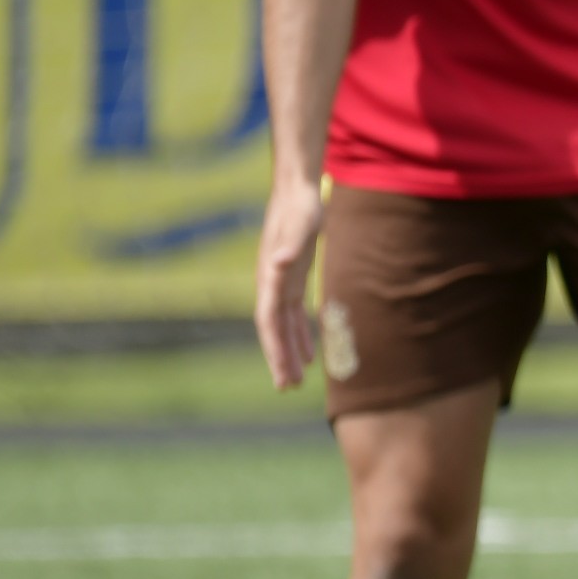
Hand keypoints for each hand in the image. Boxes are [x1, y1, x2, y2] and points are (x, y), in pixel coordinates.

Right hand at [253, 175, 325, 389]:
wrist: (296, 190)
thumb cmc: (300, 207)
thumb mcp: (301, 225)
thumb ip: (290, 245)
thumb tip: (277, 264)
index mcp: (270, 277)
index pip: (268, 322)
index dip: (274, 349)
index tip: (281, 375)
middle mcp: (271, 284)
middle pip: (273, 330)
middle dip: (279, 359)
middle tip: (287, 388)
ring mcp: (281, 283)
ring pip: (283, 325)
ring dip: (289, 351)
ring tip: (297, 379)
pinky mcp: (293, 279)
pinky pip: (294, 314)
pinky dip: (300, 333)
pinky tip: (309, 353)